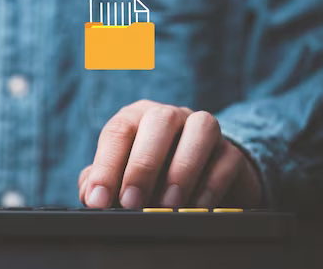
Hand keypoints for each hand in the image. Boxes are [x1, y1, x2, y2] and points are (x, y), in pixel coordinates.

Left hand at [78, 100, 262, 208]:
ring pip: (200, 129)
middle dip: (142, 164)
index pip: (118, 132)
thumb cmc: (151, 176)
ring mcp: (203, 129)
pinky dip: (211, 184)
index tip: (98, 199)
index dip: (106, 166)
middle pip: (158, 121)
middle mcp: (170, 116)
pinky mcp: (232, 151)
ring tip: (167, 204)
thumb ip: (100, 180)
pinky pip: (227, 158)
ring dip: (182, 168)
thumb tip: (89, 193)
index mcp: (137, 117)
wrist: (201, 179)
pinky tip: (196, 206)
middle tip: (131, 202)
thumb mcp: (121, 176)